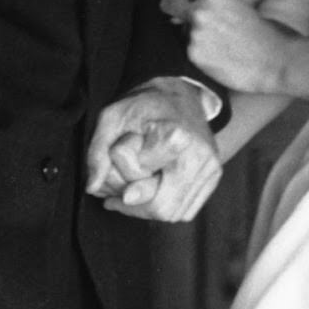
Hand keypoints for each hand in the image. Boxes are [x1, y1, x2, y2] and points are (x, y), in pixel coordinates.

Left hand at [86, 78, 221, 221]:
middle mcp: (200, 156)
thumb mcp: (112, 118)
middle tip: (120, 191)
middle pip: (162, 209)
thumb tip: (94, 188)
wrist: (179, 93)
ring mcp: (211, 168)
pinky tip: (154, 188)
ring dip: (150, 208)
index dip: (125, 172)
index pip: (142, 182)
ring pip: (175, 215)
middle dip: (136, 205)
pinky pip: (186, 210)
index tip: (123, 152)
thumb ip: (98, 152)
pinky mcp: (214, 177)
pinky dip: (166, 206)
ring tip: (137, 187)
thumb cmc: (144, 106)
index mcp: (176, 137)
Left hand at [161, 0, 292, 94]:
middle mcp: (199, 9)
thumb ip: (213, 2)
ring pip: (178, 29)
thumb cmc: (264, 32)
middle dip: (173, 10)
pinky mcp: (194, 54)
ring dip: (190, 34)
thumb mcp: (238, 4)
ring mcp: (195, 32)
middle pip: (167, 2)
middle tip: (182, 19)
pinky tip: (216, 56)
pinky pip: (186, 49)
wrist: (277, 60)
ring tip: (215, 43)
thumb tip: (188, 5)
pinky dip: (197, 53)